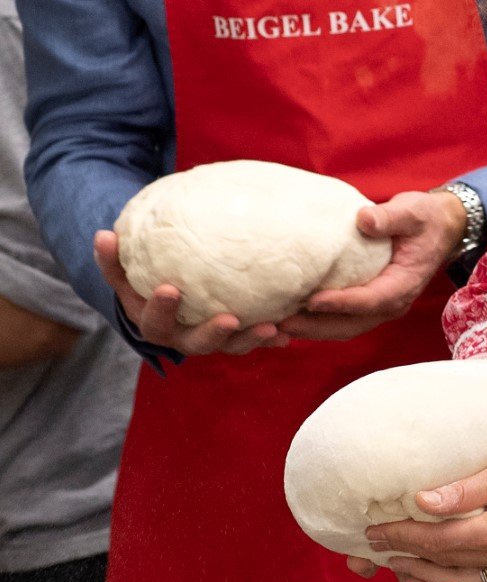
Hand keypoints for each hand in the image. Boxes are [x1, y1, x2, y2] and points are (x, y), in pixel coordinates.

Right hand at [95, 230, 289, 356]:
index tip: (170, 290)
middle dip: (213, 333)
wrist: (168, 297)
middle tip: (230, 319)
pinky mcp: (236, 336)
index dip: (161, 309)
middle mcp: (183, 337)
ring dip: (251, 339)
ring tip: (272, 327)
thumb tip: (103, 235)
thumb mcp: (127, 269)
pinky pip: (255, 341)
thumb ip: (114, 257)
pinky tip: (288, 333)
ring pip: (231, 346)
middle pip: (196, 343)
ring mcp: (212, 339)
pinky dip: (271, 339)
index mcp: (155, 322)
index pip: (153, 322)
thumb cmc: (146, 278)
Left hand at [277, 189, 467, 342]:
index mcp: (404, 283)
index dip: (341, 303)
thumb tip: (364, 219)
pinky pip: (344, 320)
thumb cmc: (424, 219)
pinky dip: (320, 322)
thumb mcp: (412, 212)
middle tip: (283, 323)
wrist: (439, 229)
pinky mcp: (370, 303)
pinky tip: (295, 316)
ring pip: (346, 328)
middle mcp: (393, 302)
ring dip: (314, 329)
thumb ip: (389, 217)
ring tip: (281, 325)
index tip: (312, 301)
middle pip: (352, 324)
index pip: (371, 299)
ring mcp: (381, 306)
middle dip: (318, 326)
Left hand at [360, 437, 486, 581]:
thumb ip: (463, 490)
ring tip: (402, 564)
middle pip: (444, 567)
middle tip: (376, 551)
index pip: (436, 541)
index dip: (401, 537)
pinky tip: (442, 569)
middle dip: (406, 560)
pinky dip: (456, 578)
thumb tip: (421, 500)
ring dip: (428, 575)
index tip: (373, 532)